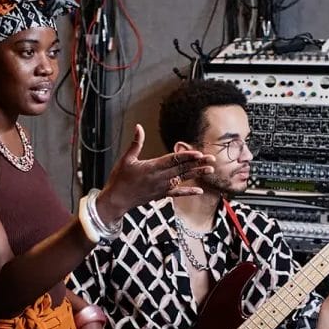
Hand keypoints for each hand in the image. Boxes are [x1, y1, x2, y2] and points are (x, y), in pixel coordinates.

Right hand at [96, 125, 215, 225]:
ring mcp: (162, 187)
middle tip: (212, 159)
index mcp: (152, 167)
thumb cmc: (119, 179)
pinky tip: (199, 191)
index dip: (187, 156)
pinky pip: (177, 193)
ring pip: (183, 179)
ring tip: (210, 170)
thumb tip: (138, 127)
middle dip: (197, 163)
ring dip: (197, 174)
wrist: (116, 200)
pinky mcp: (161, 194)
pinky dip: (188, 192)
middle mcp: (159, 178)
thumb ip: (135, 143)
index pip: (173, 160)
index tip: (198, 153)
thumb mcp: (126, 159)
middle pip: (182, 168)